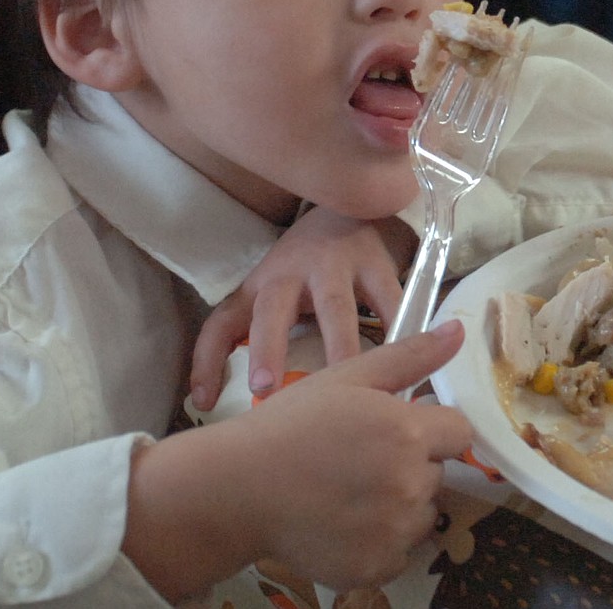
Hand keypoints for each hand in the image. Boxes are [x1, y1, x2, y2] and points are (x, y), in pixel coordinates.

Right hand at [124, 320, 471, 599]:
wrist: (238, 488)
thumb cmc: (291, 424)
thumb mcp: (347, 377)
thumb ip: (410, 356)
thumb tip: (458, 330)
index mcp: (409, 431)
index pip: (458, 431)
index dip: (430, 427)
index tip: (396, 429)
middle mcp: (412, 483)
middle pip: (437, 472)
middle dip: (409, 464)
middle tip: (359, 458)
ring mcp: (396, 531)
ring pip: (421, 513)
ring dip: (398, 504)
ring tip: (348, 491)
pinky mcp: (379, 567)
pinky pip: (400, 551)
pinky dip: (380, 541)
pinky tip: (343, 522)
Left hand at [190, 208, 416, 408]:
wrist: (349, 211)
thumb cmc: (299, 269)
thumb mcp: (260, 296)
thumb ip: (226, 344)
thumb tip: (200, 401)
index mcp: (263, 286)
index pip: (225, 321)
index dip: (213, 358)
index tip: (225, 396)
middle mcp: (294, 274)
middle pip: (273, 308)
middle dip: (271, 345)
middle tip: (273, 387)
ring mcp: (339, 266)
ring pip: (337, 308)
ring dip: (342, 346)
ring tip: (353, 388)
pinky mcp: (378, 267)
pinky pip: (391, 303)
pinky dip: (402, 333)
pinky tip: (412, 364)